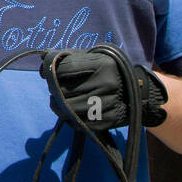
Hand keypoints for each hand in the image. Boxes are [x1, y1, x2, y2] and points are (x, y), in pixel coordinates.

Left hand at [40, 48, 167, 130]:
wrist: (138, 90)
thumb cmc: (108, 71)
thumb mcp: (93, 58)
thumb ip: (68, 58)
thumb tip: (42, 61)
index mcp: (101, 65)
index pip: (63, 69)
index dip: (52, 72)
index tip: (50, 73)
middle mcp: (106, 84)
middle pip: (64, 90)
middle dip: (54, 90)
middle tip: (54, 89)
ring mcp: (108, 104)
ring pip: (69, 109)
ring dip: (58, 106)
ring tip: (58, 101)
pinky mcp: (108, 120)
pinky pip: (80, 123)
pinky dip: (69, 119)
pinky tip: (69, 113)